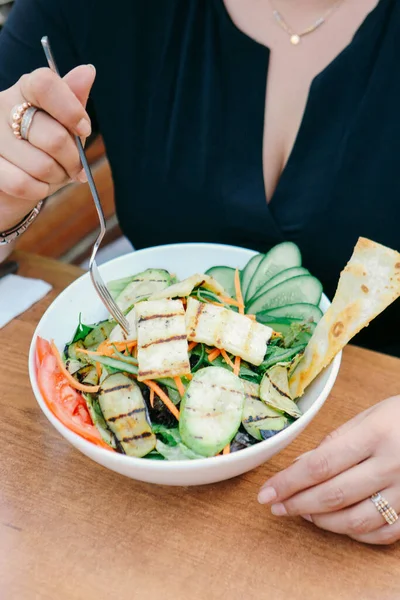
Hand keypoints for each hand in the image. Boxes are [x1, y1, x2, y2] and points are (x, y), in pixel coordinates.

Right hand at [0, 64, 95, 231]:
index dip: (71, 110)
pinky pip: (23, 184)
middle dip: (73, 160)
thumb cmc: (44, 147)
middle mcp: (3, 107)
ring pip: (42, 165)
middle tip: (74, 166)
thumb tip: (88, 71)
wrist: (15, 180)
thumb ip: (74, 101)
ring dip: (57, 177)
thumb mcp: (63, 124)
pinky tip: (39, 185)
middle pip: (53, 137)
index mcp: (25, 89)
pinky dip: (39, 190)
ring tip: (55, 174)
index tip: (84, 129)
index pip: (45, 84)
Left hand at [258, 396, 399, 544]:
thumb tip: (299, 466)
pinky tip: (337, 523)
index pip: (320, 465)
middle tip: (275, 506)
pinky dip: (354, 533)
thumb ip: (333, 442)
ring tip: (303, 511)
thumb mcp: (366, 417)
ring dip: (322, 521)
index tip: (266, 492)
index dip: (289, 482)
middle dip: (297, 504)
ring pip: (355, 520)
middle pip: (333, 495)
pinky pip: (382, 533)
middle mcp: (391, 465)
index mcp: (374, 435)